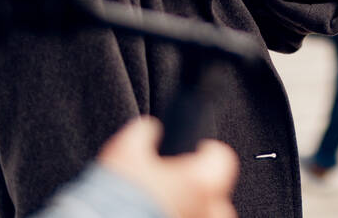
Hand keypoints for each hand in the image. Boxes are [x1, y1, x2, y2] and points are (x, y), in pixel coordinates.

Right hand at [98, 117, 237, 217]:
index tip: (196, 151)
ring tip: (166, 207)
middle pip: (218, 195)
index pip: (222, 158)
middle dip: (201, 190)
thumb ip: (145, 133)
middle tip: (176, 186)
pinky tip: (157, 216)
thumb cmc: (115, 195)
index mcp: (199, 182)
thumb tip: (150, 128)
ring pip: (207, 217)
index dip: (207, 151)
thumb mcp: (125, 152)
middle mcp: (206, 210)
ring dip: (193, 211)